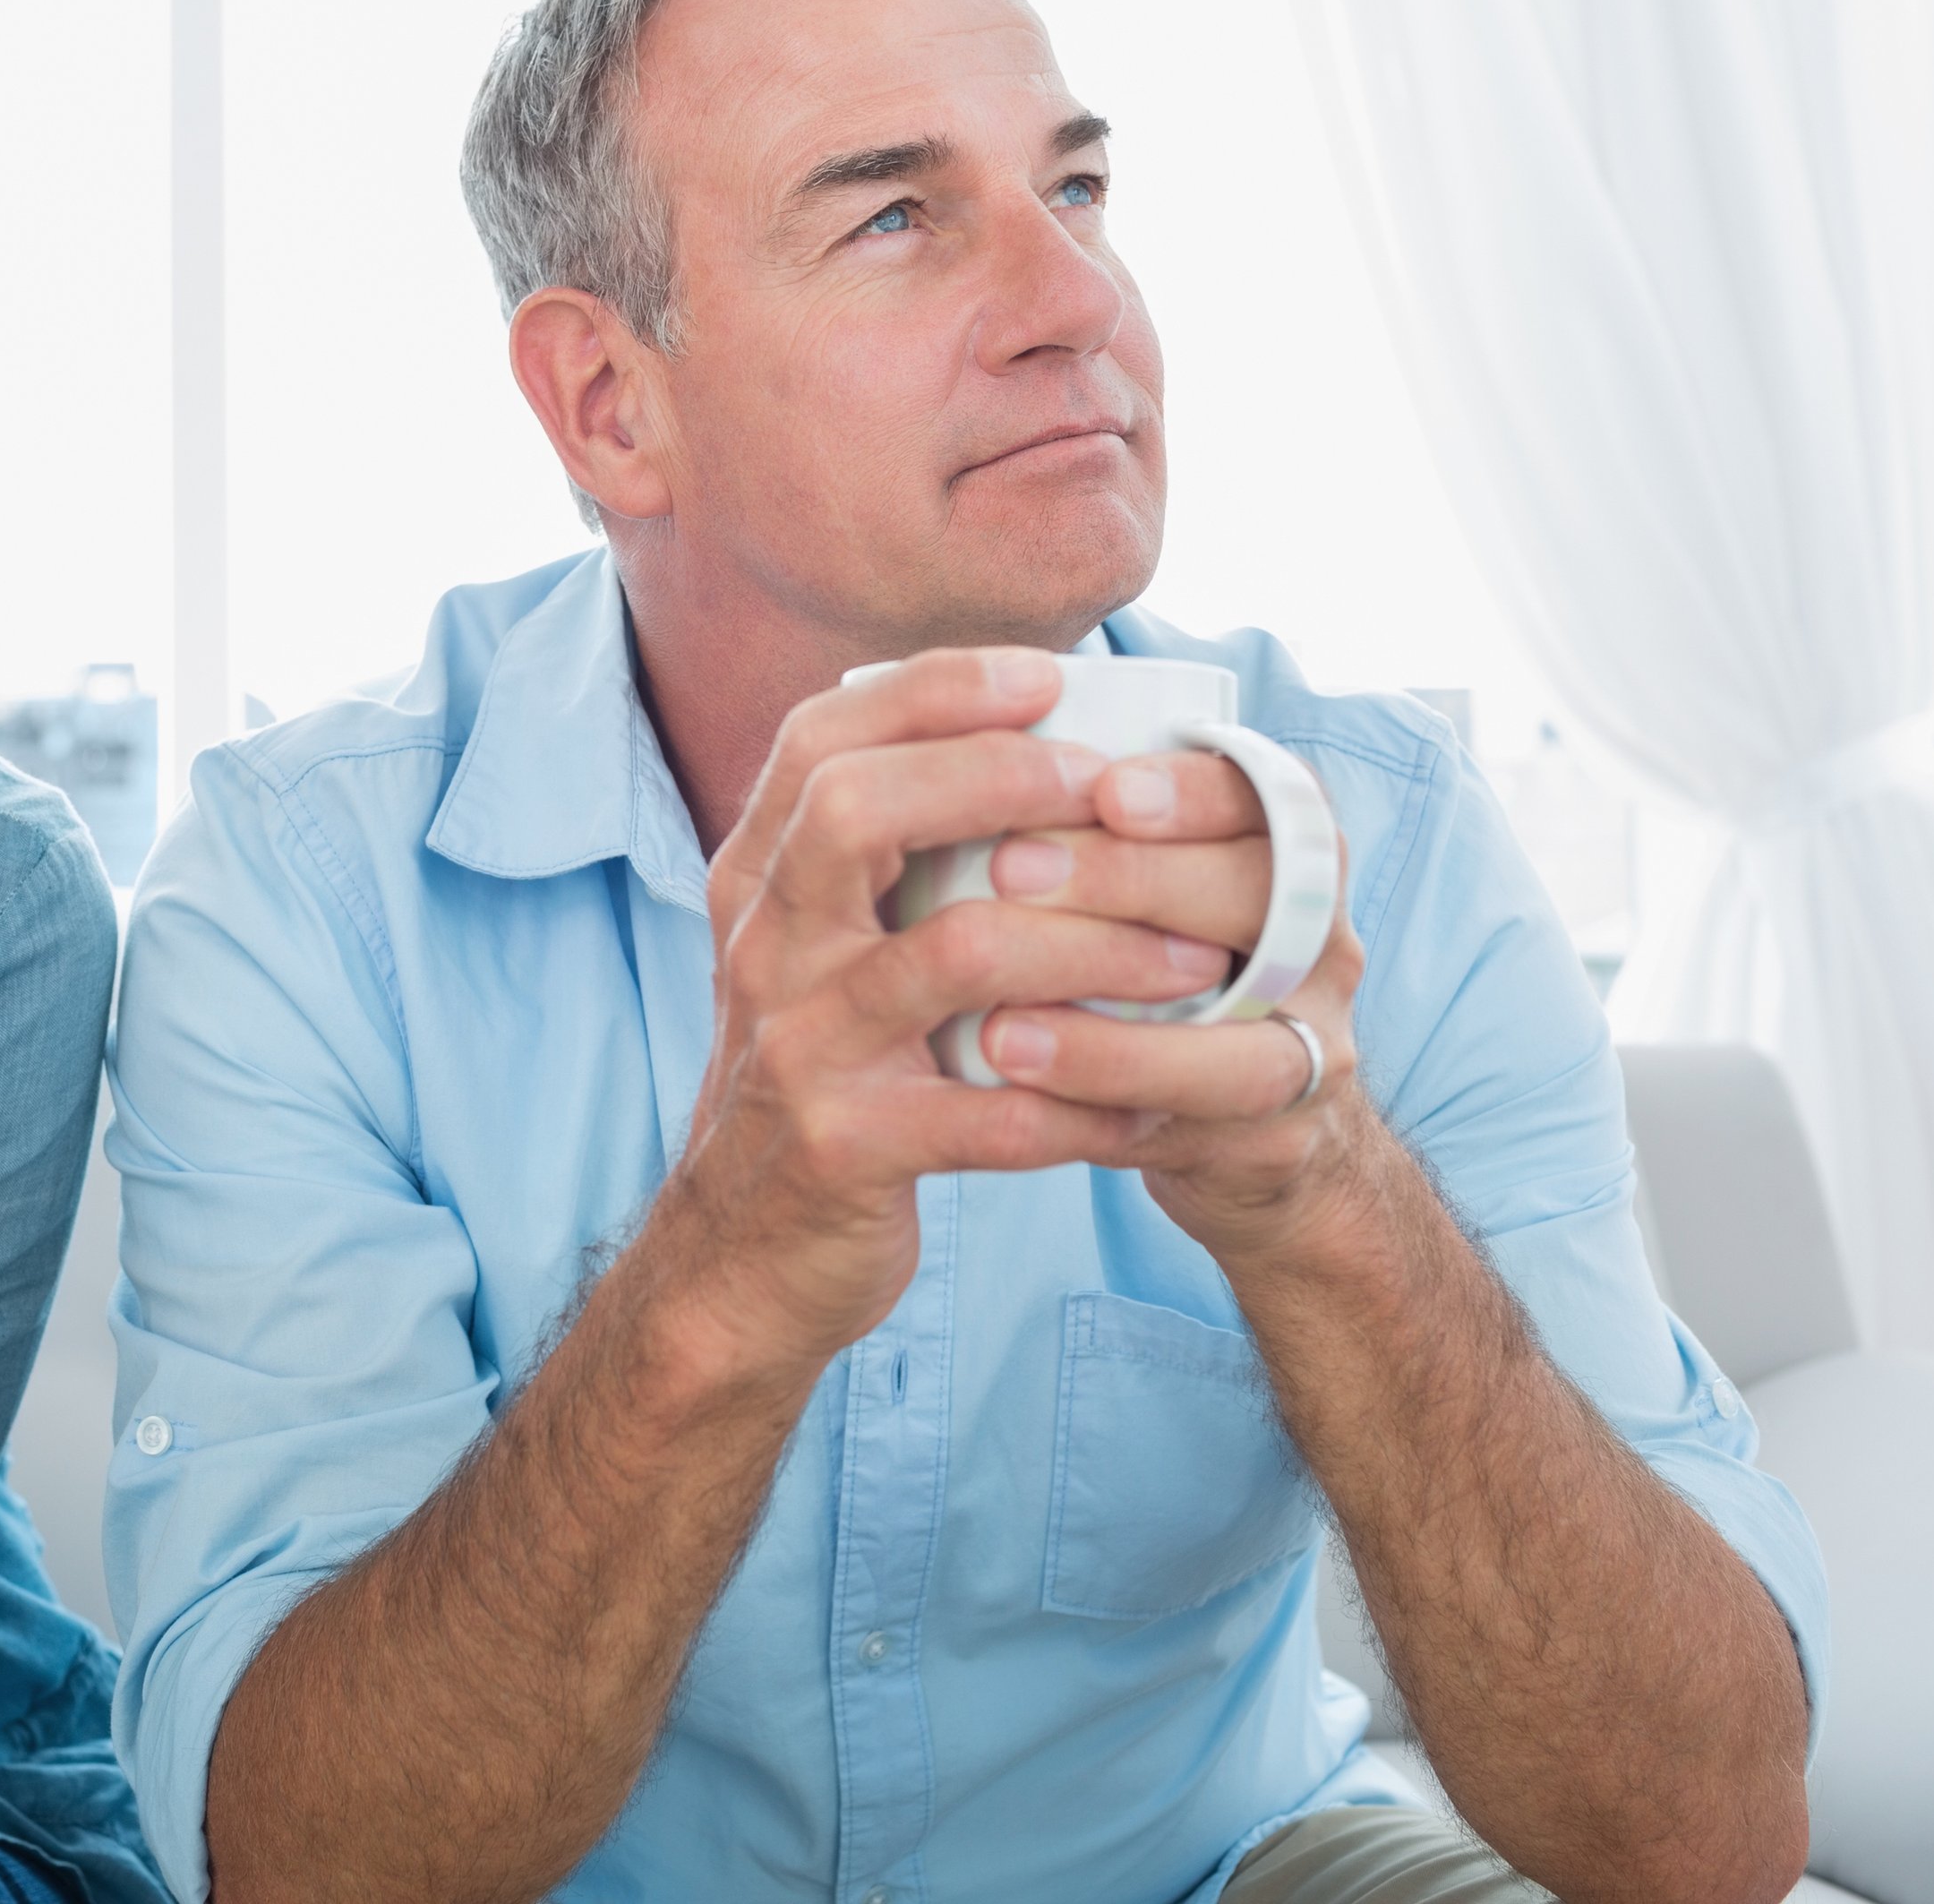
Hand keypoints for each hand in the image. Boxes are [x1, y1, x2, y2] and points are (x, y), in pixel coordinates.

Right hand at [649, 650, 1245, 1376]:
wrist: (741, 1258)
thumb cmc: (823, 1080)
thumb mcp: (814, 957)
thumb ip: (877, 863)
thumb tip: (1021, 740)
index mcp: (759, 885)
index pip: (819, 741)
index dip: (932, 690)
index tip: (1046, 675)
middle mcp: (763, 949)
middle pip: (856, 812)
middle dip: (997, 776)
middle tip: (1112, 788)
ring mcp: (797, 1049)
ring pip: (953, 955)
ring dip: (1093, 944)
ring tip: (1192, 957)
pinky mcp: (844, 1149)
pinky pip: (989, 1113)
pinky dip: (1087, 1107)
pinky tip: (1156, 1111)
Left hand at [972, 749, 1374, 1262]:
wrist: (1237, 1124)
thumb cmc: (1153, 970)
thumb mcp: (1138, 886)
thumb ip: (1082, 826)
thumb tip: (946, 745)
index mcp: (1290, 853)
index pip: (1268, 795)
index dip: (1194, 789)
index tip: (1104, 786)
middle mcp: (1322, 942)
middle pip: (1264, 897)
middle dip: (1137, 880)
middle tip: (1009, 869)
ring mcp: (1312, 1046)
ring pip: (1246, 1041)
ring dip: (1116, 1036)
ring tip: (997, 1026)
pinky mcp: (1274, 1140)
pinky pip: (1197, 1126)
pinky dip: (1103, 1102)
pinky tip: (1019, 1088)